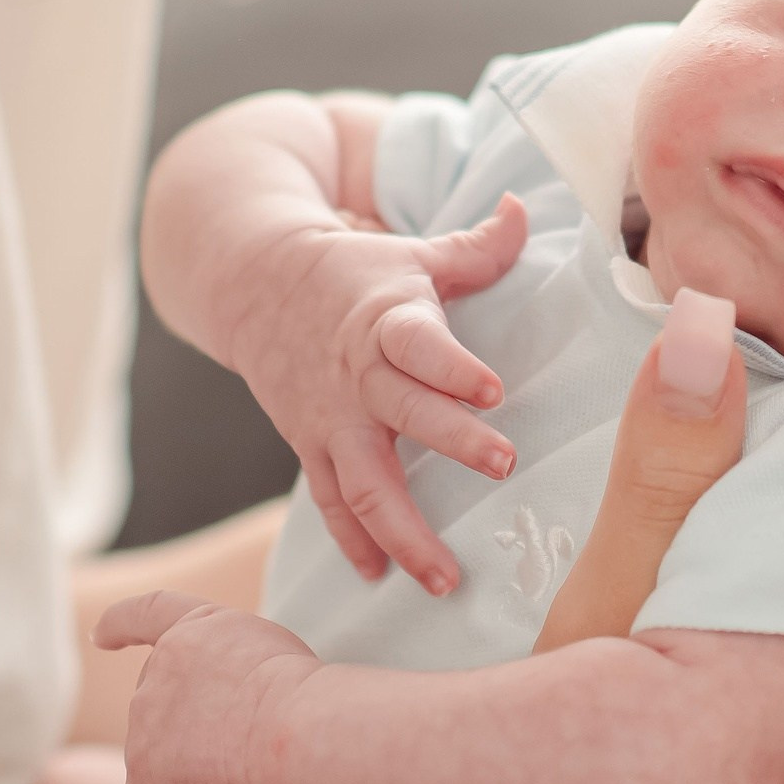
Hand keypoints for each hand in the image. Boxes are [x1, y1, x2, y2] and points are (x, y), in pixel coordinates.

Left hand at [92, 590, 323, 783]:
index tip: (101, 636)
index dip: (122, 624)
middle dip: (183, 755)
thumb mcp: (263, 657)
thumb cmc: (300, 693)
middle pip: (160, 716)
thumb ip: (231, 675)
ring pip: (156, 772)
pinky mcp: (150, 775)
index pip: (150, 614)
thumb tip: (220, 732)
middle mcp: (161, 670)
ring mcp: (149, 722)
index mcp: (194, 629)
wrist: (292, 726)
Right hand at [232, 193, 530, 592]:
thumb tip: (526, 204)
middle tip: (503, 466)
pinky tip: (380, 577)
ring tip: (446, 578)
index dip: (454, 366)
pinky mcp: (310, 446)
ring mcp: (331, 419)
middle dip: (452, 442)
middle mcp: (358, 376)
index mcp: (386, 321)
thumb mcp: (414, 253)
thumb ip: (478, 246)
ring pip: (363, 483)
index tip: (493, 390)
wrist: (256, 284)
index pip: (420, 343)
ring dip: (405, 532)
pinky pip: (331, 503)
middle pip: (404, 413)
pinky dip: (354, 542)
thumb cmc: (355, 271)